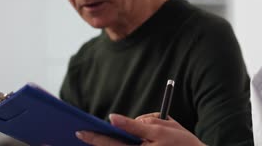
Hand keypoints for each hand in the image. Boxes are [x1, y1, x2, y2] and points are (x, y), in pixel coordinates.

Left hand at [76, 113, 205, 145]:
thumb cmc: (182, 142)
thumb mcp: (162, 127)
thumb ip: (138, 124)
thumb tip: (115, 119)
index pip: (110, 144)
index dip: (94, 137)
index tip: (79, 130)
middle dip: (95, 143)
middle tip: (78, 134)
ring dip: (105, 145)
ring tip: (90, 138)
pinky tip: (108, 141)